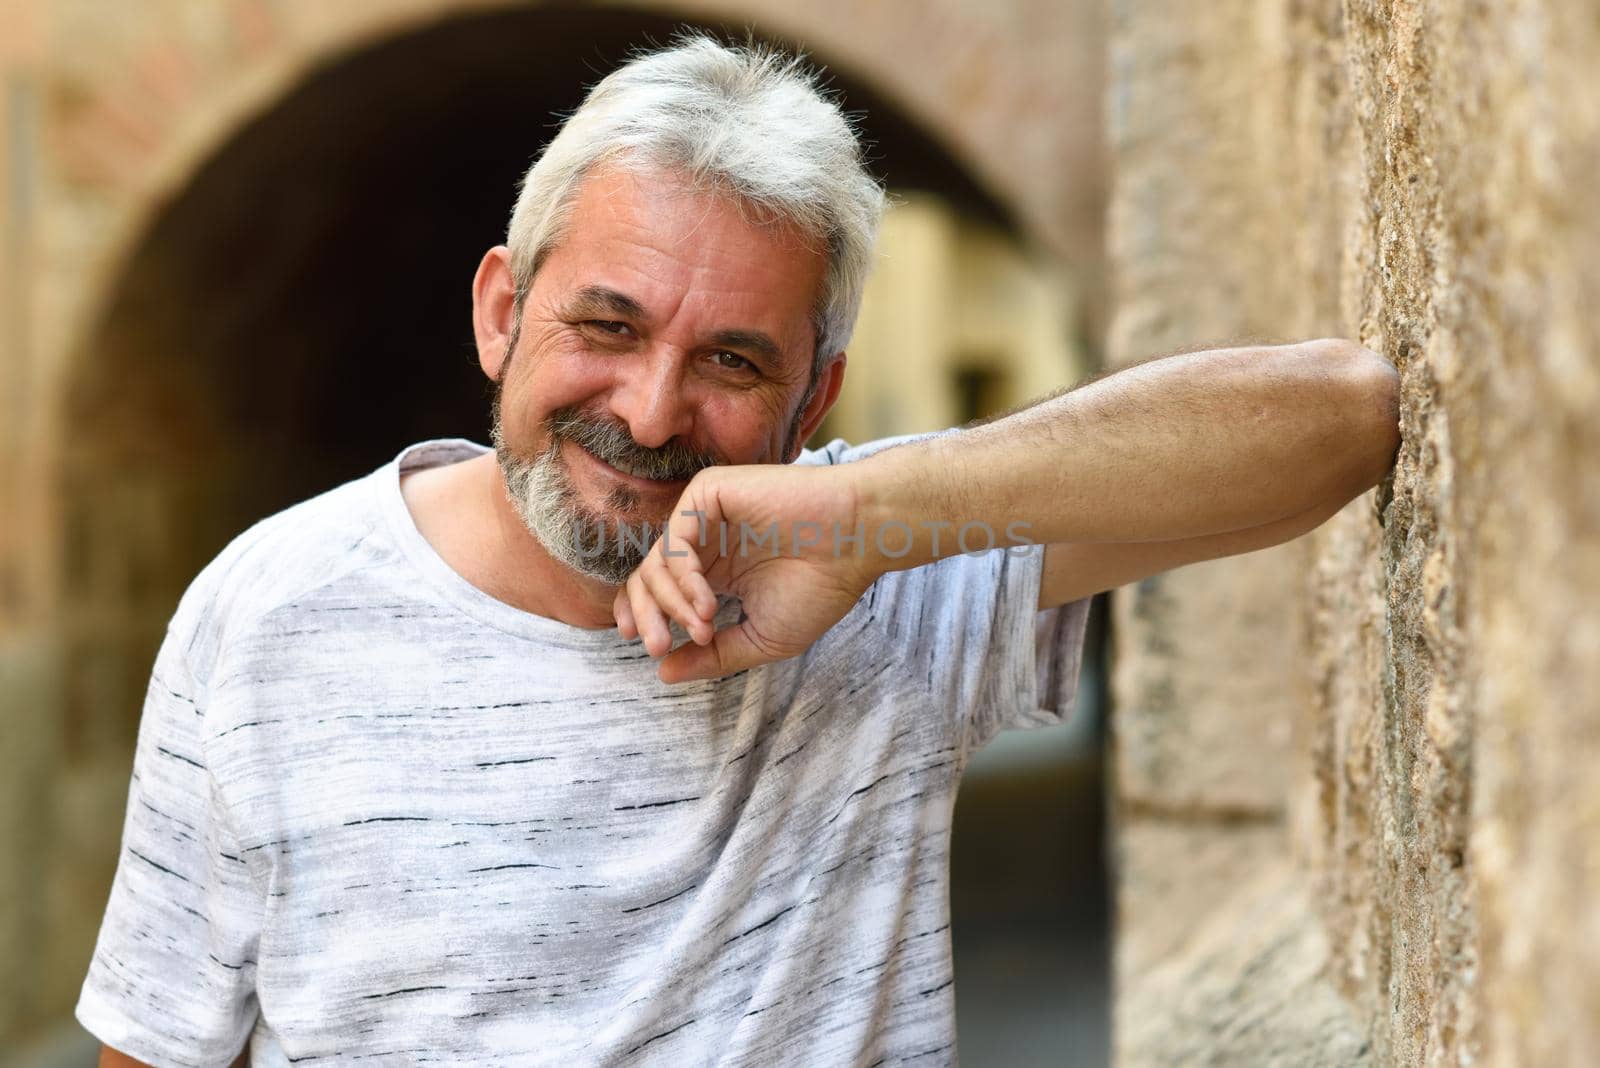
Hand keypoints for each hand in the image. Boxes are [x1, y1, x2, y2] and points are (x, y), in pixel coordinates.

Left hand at [612, 463, 879, 682]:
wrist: (855, 541)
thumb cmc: (820, 587)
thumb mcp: (761, 637)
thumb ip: (713, 656)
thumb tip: (662, 674)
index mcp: (715, 570)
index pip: (659, 591)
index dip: (644, 616)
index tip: (653, 649)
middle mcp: (705, 541)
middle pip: (647, 576)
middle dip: (646, 615)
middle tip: (657, 647)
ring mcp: (705, 516)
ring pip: (656, 561)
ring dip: (670, 603)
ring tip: (702, 627)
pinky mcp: (709, 494)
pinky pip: (674, 538)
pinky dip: (683, 577)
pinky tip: (708, 602)